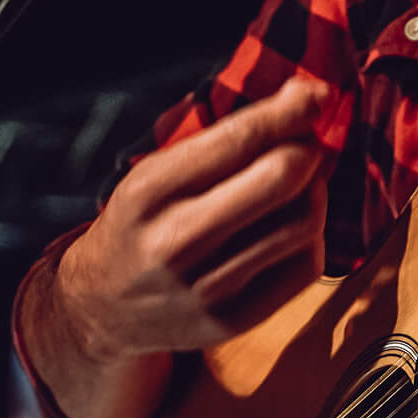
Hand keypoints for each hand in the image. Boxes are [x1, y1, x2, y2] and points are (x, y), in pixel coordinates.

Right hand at [56, 79, 332, 363]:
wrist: (102, 308)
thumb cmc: (142, 224)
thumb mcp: (158, 171)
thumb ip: (226, 137)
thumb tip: (306, 97)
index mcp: (150, 191)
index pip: (242, 138)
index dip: (292, 111)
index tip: (315, 95)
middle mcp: (175, 242)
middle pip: (282, 178)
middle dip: (308, 150)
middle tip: (304, 145)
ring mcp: (206, 287)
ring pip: (304, 222)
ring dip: (315, 192)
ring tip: (297, 186)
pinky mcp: (232, 321)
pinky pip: (305, 267)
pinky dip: (312, 236)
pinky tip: (290, 226)